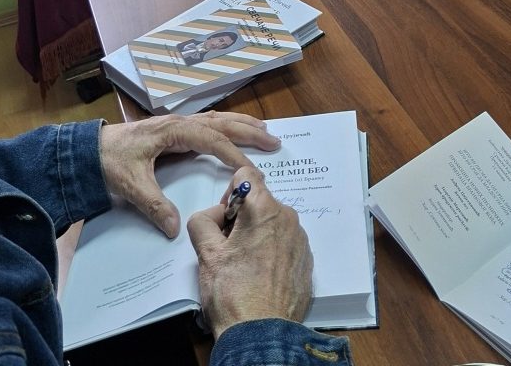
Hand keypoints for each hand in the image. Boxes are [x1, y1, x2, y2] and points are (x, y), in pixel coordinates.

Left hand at [98, 111, 280, 237]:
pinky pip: (208, 126)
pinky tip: (236, 132)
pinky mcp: (175, 132)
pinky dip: (227, 128)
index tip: (250, 169)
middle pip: (221, 123)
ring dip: (241, 125)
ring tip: (265, 131)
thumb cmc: (110, 161)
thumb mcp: (131, 185)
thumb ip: (155, 205)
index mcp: (172, 130)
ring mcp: (178, 125)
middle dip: (248, 131)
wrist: (89, 150)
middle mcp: (179, 122)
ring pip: (216, 121)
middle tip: (274, 141)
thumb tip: (176, 228)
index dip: (232, 153)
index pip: (211, 139)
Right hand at [188, 166, 312, 340]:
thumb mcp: (206, 253)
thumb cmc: (233, 294)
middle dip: (242, 217)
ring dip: (257, 234)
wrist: (261, 334)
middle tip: (229, 247)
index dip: (229, 194)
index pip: (245, 175)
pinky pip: (286, 242)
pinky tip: (261, 275)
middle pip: (259, 201)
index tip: (224, 219)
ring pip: (272, 222)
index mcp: (263, 209)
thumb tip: (212, 216)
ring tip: (245, 265)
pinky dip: (272, 251)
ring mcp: (300, 239)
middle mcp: (287, 218)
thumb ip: (203, 221)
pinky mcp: (306, 260)